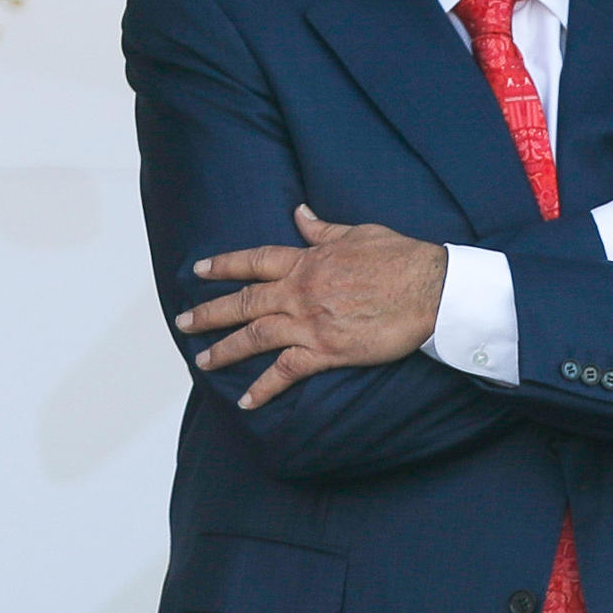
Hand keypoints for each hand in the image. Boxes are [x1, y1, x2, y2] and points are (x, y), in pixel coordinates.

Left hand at [175, 204, 447, 409]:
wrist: (429, 288)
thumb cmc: (399, 257)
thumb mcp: (357, 232)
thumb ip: (322, 229)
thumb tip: (300, 212)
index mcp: (307, 260)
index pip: (254, 260)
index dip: (224, 265)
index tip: (199, 270)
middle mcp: (300, 291)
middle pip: (244, 301)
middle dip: (210, 312)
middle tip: (183, 322)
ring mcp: (310, 322)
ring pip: (255, 336)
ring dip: (225, 350)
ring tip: (202, 361)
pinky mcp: (327, 351)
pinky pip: (286, 371)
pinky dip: (264, 387)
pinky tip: (247, 401)